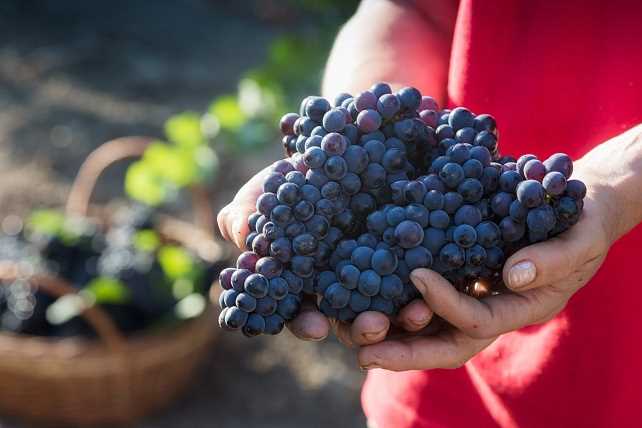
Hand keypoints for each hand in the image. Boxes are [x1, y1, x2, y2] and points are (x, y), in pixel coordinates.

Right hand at [217, 163, 435, 342]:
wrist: (329, 153)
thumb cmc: (281, 185)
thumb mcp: (255, 199)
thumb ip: (243, 219)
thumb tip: (239, 232)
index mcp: (303, 284)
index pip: (301, 313)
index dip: (306, 322)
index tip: (315, 326)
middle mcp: (340, 282)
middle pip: (352, 315)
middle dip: (362, 325)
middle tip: (375, 325)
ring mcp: (372, 263)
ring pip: (389, 296)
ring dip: (403, 311)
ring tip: (417, 312)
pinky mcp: (400, 242)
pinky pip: (415, 260)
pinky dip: (426, 273)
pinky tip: (435, 274)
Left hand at [357, 170, 615, 370]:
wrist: (569, 210)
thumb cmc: (580, 224)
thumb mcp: (579, 239)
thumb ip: (553, 260)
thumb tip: (512, 274)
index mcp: (518, 308)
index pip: (477, 321)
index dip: (448, 304)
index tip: (418, 275)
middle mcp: (488, 311)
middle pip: (443, 344)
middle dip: (404, 352)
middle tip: (363, 349)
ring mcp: (468, 296)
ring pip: (425, 328)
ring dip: (388, 331)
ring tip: (348, 324)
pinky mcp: (453, 275)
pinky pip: (419, 297)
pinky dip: (390, 297)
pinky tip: (360, 289)